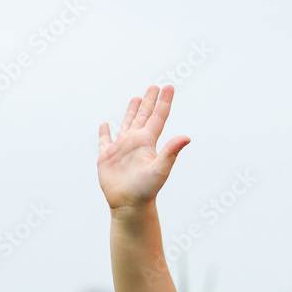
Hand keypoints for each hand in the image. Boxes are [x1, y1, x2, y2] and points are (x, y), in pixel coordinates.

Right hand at [98, 85, 189, 211]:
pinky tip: (106, 124)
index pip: (158, 117)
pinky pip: (105, 140)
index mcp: (148, 142)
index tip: (169, 86)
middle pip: (143, 116)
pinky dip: (104, 132)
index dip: (163, 101)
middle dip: (148, 101)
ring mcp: (121, 149)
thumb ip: (171, 151)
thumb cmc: (146, 190)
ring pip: (126, 124)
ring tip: (135, 98)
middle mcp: (136, 142)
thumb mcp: (160, 169)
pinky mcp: (107, 157)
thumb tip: (187, 137)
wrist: (129, 205)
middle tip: (154, 86)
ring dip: (131, 111)